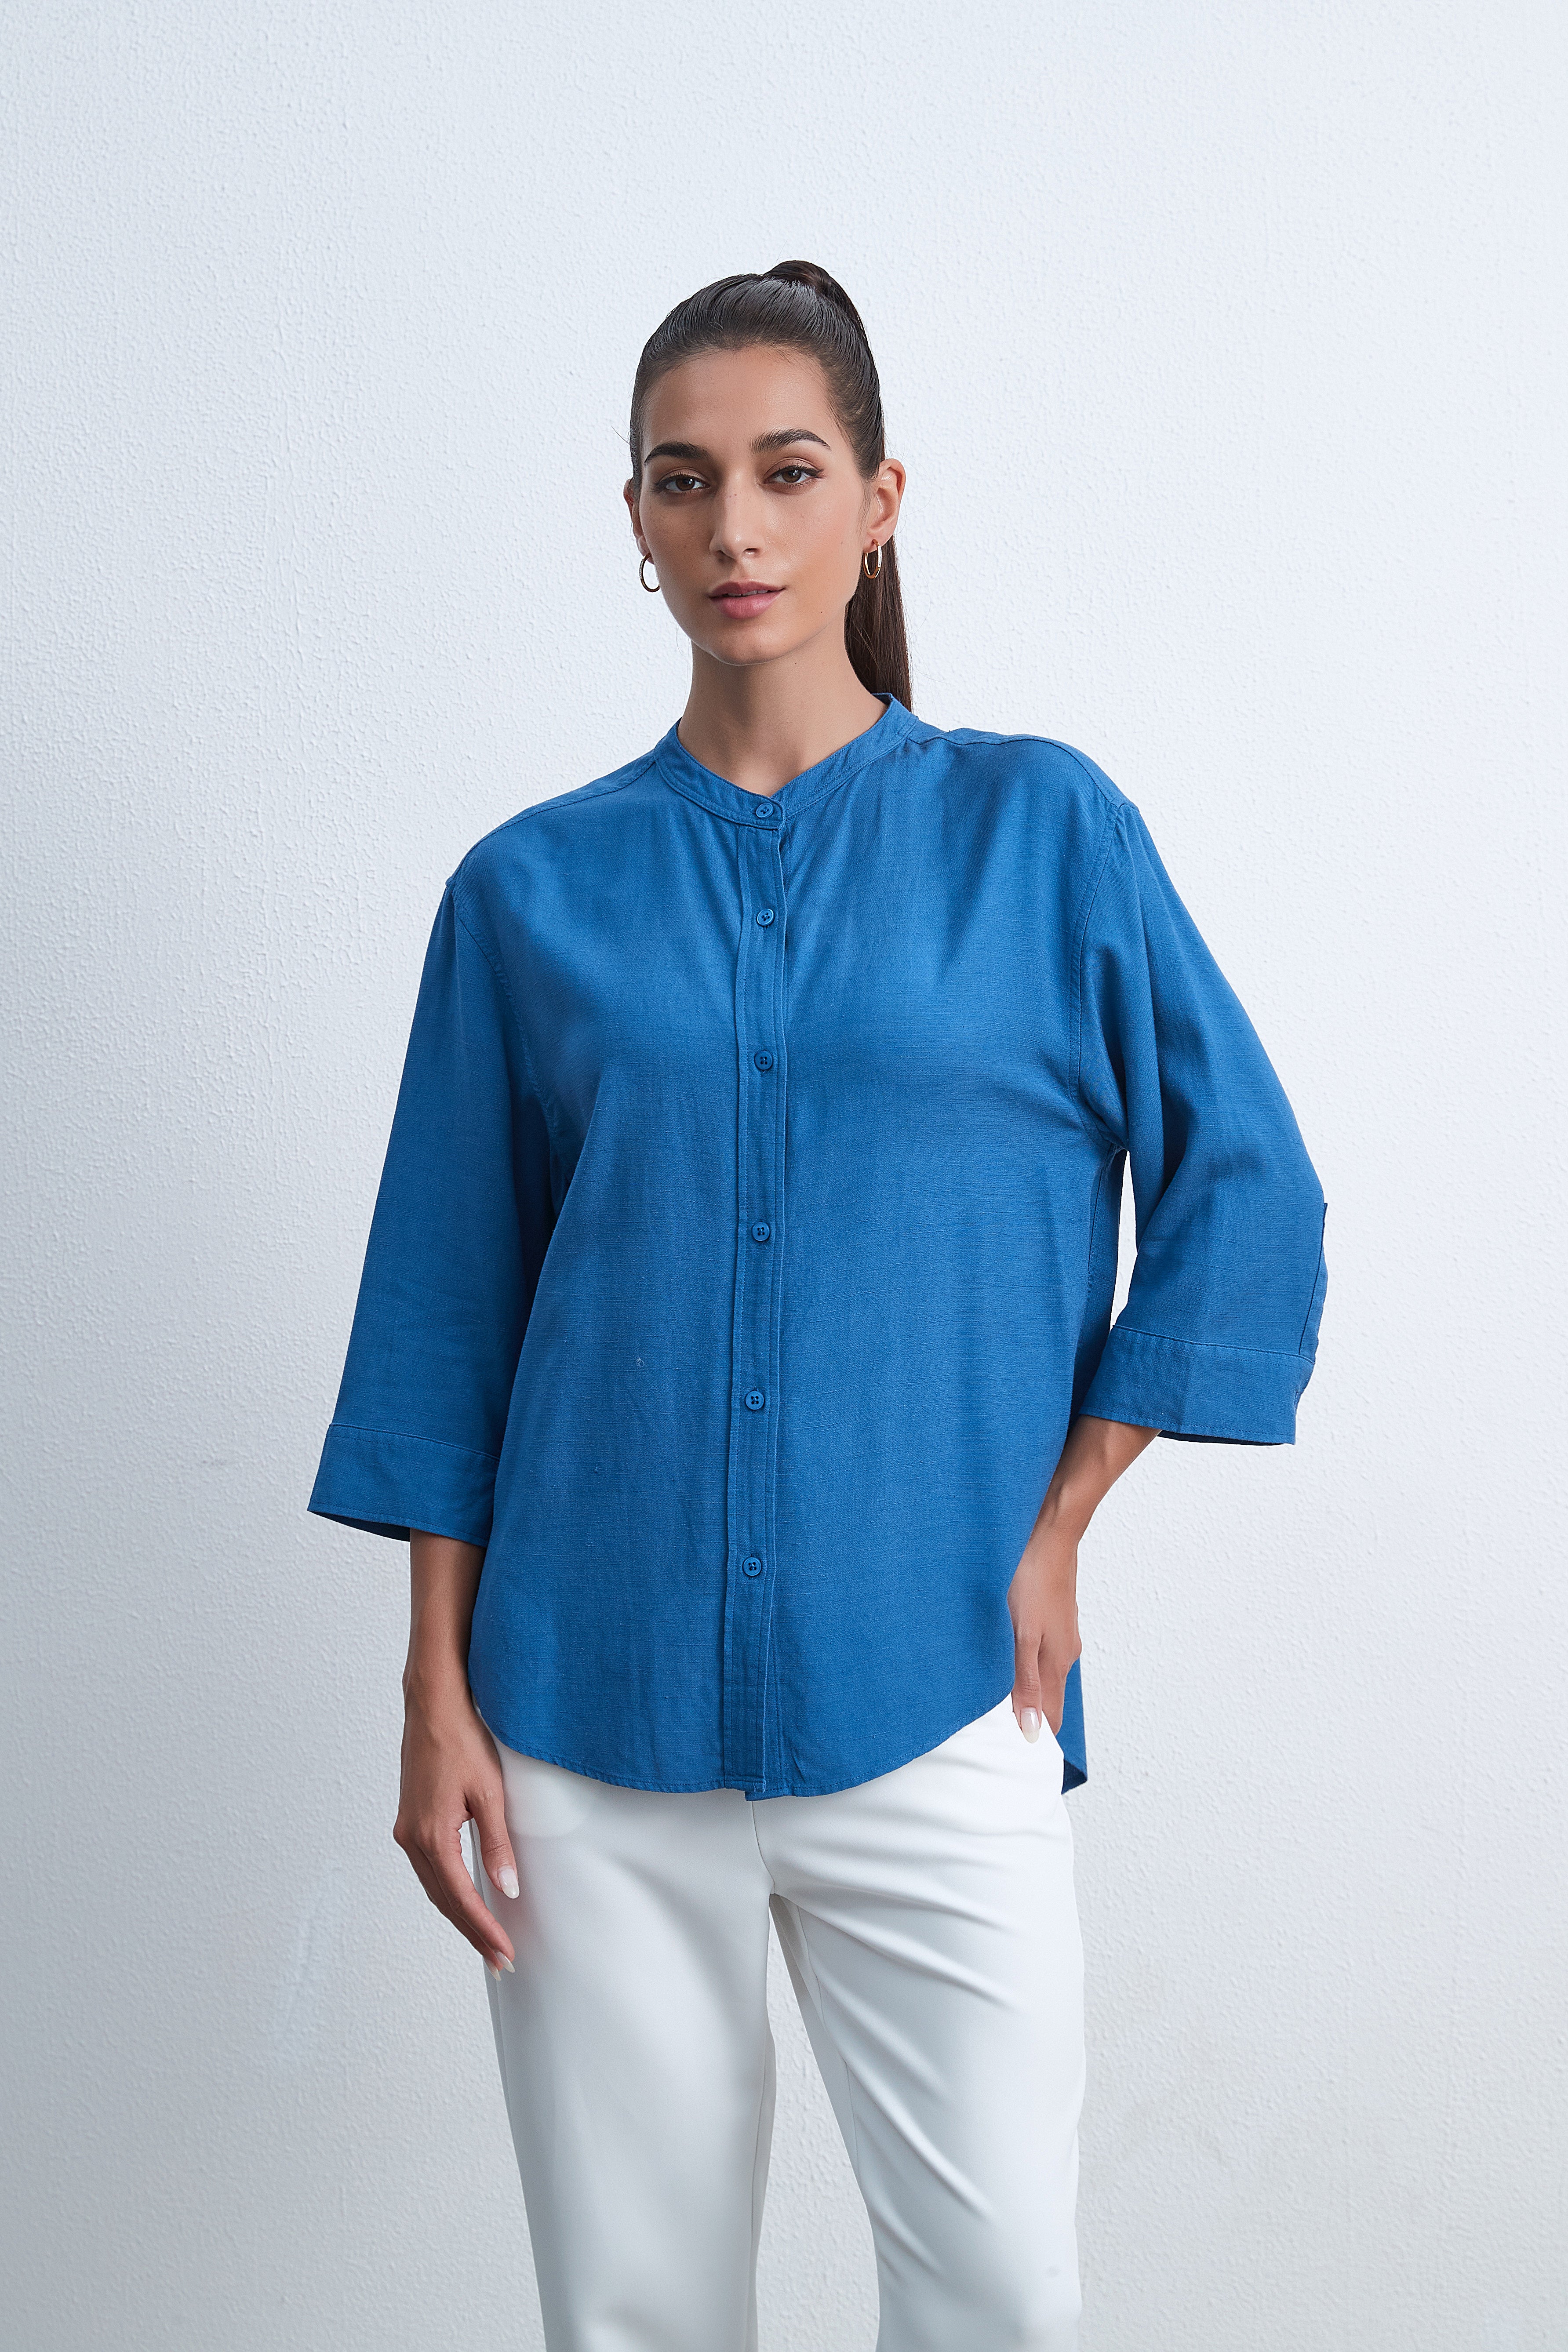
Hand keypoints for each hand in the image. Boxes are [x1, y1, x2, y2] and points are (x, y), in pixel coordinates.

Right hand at [393, 1664, 519, 1977]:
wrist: (433, 1705)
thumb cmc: (462, 1741)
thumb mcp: (490, 1792)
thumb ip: (497, 1843)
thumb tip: (506, 1888)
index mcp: (432, 1835)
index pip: (461, 1897)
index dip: (484, 1929)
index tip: (505, 1953)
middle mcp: (412, 1838)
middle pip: (444, 1900)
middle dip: (472, 1932)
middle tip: (500, 1960)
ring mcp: (407, 1830)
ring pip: (435, 1887)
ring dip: (460, 1914)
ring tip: (487, 1939)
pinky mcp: (410, 1820)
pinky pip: (430, 1869)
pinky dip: (448, 1891)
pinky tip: (465, 1899)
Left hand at [1006, 1519, 1081, 1743]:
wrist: (1049, 1538)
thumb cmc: (1032, 1583)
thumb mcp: (1023, 1637)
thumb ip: (1026, 1684)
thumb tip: (1032, 1731)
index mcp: (1057, 1664)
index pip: (1051, 1716)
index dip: (1037, 1737)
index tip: (1017, 1757)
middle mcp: (1064, 1654)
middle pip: (1049, 1698)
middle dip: (1030, 1719)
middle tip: (1003, 1736)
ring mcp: (1061, 1635)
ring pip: (1045, 1675)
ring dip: (1027, 1691)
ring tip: (1002, 1704)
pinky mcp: (1054, 1619)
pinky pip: (1042, 1653)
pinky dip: (1027, 1667)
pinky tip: (1010, 1661)